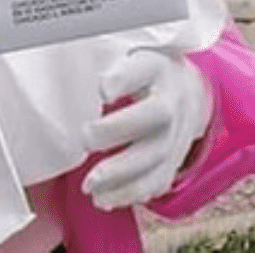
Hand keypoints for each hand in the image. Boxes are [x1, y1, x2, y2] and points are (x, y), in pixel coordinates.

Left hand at [81, 49, 212, 210]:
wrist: (187, 91)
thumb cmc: (144, 75)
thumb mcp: (128, 56)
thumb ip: (102, 64)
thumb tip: (66, 81)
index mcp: (156, 67)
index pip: (143, 68)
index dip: (123, 78)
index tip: (102, 90)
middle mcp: (172, 98)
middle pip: (157, 115)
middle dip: (118, 131)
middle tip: (85, 138)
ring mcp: (177, 132)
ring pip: (157, 156)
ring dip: (121, 175)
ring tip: (88, 185)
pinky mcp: (175, 160)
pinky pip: (157, 182)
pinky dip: (131, 194)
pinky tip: (105, 198)